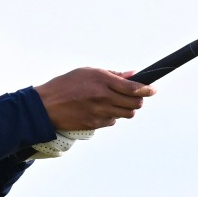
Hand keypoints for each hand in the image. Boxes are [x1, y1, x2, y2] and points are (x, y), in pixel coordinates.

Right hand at [33, 68, 154, 131]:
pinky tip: (102, 110)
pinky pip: (112, 121)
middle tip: (136, 97)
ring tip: (117, 103)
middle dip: (139, 101)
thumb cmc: (65, 85)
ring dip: (126, 109)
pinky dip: (112, 116)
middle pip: (134, 104)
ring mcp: (100, 112)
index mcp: (102, 80)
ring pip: (126, 114)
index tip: (152, 89)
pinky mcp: (95, 124)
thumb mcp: (87, 72)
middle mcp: (103, 97)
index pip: (133, 88)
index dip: (147, 89)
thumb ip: (112, 74)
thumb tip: (132, 75)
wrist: (45, 106)